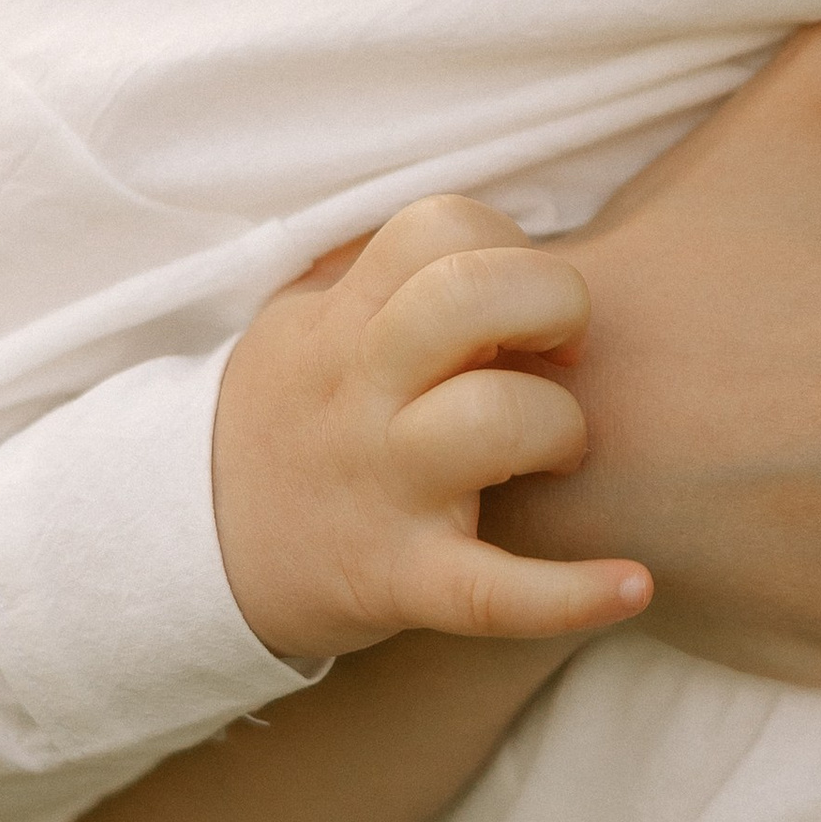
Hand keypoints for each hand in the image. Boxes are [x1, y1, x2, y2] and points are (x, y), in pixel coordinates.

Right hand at [212, 196, 652, 660]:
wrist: (188, 555)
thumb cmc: (287, 423)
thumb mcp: (302, 325)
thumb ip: (381, 275)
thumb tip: (482, 230)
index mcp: (343, 321)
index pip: (439, 226)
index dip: (506, 242)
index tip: (516, 295)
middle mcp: (362, 391)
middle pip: (469, 297)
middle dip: (553, 303)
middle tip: (562, 350)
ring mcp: (383, 486)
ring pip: (495, 421)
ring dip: (561, 428)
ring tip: (559, 451)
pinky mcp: (401, 579)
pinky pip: (493, 592)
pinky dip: (571, 595)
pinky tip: (632, 585)